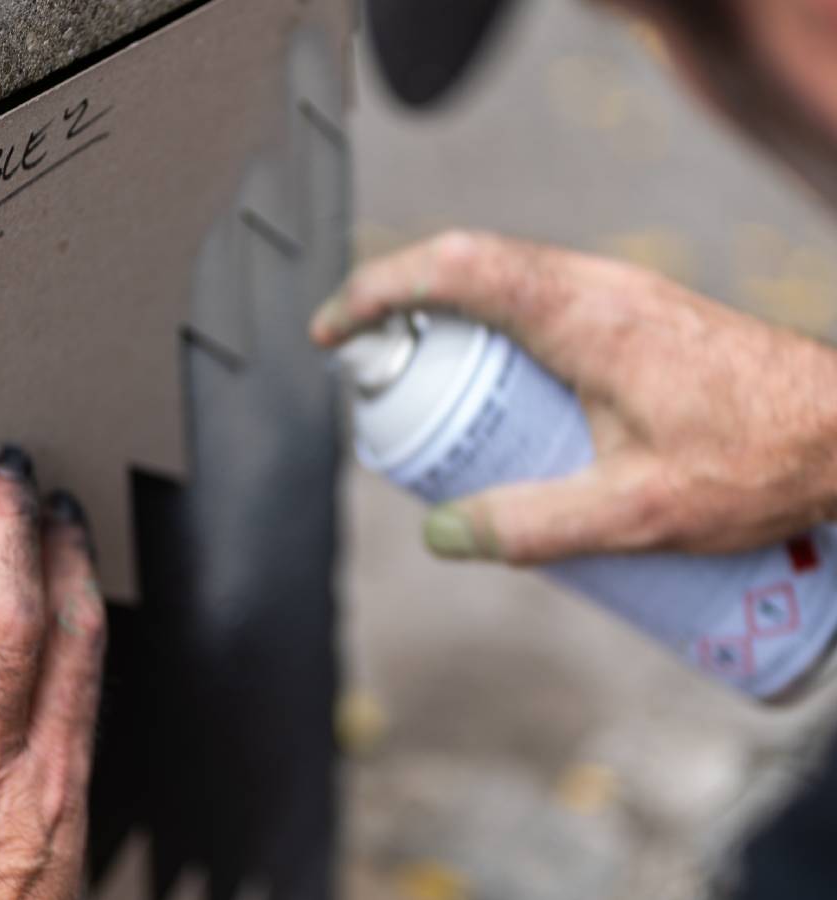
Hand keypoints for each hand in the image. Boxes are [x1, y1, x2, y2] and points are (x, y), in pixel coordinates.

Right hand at [311, 231, 836, 563]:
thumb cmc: (762, 460)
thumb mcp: (638, 512)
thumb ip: (533, 527)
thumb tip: (444, 534)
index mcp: (582, 315)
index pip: (452, 270)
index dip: (377, 292)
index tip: (332, 332)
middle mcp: (593, 287)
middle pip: (465, 271)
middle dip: (400, 317)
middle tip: (377, 389)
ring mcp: (614, 296)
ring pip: (500, 286)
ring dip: (448, 330)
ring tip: (434, 408)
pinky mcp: (630, 318)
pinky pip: (535, 308)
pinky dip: (490, 341)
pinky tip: (504, 409)